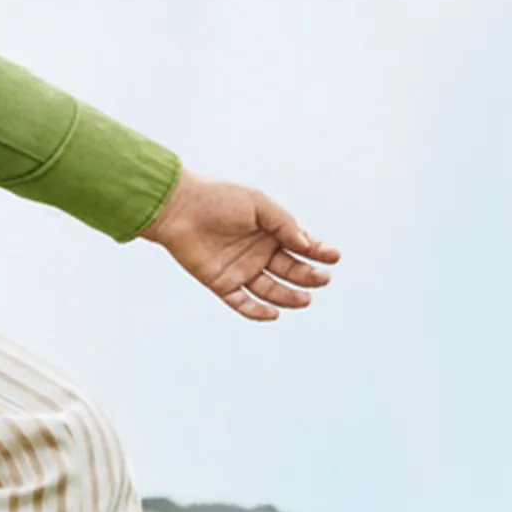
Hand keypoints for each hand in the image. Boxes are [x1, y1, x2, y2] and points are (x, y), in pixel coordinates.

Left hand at [137, 164, 338, 321]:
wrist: (178, 207)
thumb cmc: (218, 198)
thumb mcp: (258, 204)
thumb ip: (284, 223)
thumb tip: (307, 243)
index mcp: (270, 231)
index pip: (302, 246)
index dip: (319, 252)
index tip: (334, 256)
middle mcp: (258, 252)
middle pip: (291, 270)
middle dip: (308, 276)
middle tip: (322, 278)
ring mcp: (241, 269)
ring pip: (271, 290)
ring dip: (289, 297)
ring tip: (305, 299)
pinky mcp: (221, 283)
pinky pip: (242, 303)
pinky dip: (257, 312)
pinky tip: (273, 313)